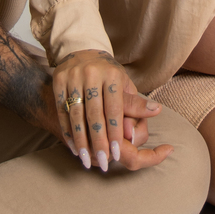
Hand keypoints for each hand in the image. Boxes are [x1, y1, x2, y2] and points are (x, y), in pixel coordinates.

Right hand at [51, 51, 173, 172]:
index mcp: (112, 75)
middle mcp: (91, 74)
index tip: (116, 153)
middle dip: (98, 141)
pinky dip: (67, 131)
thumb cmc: (108, 74)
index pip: (114, 109)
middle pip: (94, 115)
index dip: (115, 132)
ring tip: (85, 159)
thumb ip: (135, 103)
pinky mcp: (58, 81)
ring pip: (76, 115)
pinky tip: (73, 146)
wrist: (81, 52)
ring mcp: (73, 77)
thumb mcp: (124, 85)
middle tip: (103, 162)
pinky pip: (61, 111)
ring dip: (81, 140)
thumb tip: (156, 111)